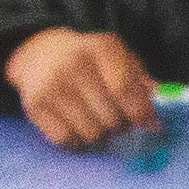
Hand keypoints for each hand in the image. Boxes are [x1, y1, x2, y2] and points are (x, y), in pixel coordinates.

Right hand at [4, 28, 158, 147]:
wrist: (39, 53)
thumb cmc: (90, 59)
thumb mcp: (118, 58)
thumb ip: (141, 83)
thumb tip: (154, 120)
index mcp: (101, 48)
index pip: (125, 89)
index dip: (141, 113)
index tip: (149, 125)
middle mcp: (74, 64)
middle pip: (111, 118)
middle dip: (120, 125)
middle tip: (116, 119)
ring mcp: (52, 86)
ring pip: (92, 134)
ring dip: (99, 134)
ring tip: (94, 118)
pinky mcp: (34, 106)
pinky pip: (67, 140)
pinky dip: (76, 140)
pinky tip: (75, 124)